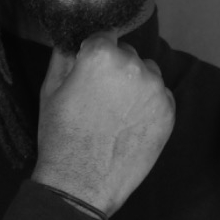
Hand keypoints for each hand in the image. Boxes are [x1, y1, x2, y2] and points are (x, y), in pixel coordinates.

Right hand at [32, 33, 174, 216]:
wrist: (82, 182)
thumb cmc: (61, 136)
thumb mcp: (50, 90)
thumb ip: (63, 57)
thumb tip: (70, 41)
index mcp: (102, 55)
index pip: (103, 36)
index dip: (93, 53)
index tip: (88, 70)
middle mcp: (134, 66)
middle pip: (127, 54)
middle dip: (115, 68)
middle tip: (100, 97)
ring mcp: (155, 90)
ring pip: (147, 74)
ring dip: (135, 85)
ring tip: (116, 113)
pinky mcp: (169, 112)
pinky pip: (160, 97)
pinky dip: (148, 105)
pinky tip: (129, 124)